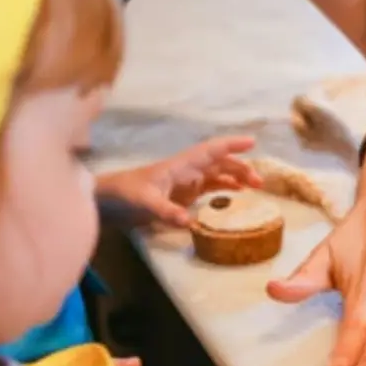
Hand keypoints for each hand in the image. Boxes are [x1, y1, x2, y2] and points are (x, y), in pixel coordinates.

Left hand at [94, 136, 261, 226]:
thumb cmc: (124, 194)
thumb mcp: (144, 202)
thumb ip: (167, 211)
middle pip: (219, 163)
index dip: (231, 145)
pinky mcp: (182, 195)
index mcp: (180, 165)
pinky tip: (236, 195)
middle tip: (259, 182)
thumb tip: (190, 222)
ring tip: (254, 187)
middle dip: (240, 167)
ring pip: (217, 174)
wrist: (106, 201)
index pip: (211, 151)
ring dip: (235, 178)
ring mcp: (185, 183)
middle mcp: (186, 170)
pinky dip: (224, 189)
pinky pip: (209, 188)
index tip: (252, 143)